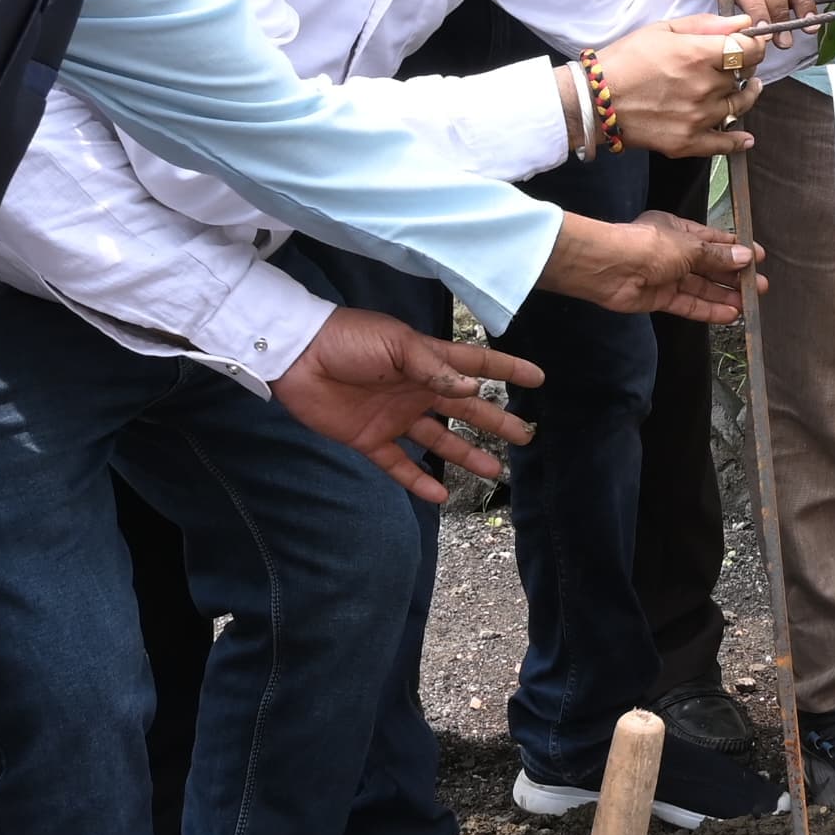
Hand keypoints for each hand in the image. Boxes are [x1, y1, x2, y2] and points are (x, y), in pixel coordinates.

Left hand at [273, 310, 542, 502]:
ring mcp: (395, 417)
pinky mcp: (370, 439)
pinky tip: (441, 495)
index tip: (537, 378)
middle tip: (525, 437)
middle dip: (496, 422)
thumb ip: (435, 368)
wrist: (297, 357)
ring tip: (495, 471)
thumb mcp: (397, 344)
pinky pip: (400, 464)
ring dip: (467, 455)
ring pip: (440, 441)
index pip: (478, 364)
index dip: (508, 369)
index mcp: (428, 361)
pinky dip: (419, 481)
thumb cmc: (350, 340)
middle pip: (466, 409)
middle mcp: (418, 391)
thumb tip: (475, 387)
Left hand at [542, 211, 758, 323]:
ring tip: (750, 303)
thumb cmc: (649, 245)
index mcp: (677, 229)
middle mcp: (673, 252)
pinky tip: (730, 314)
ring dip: (725, 295)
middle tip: (759, 285)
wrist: (609, 267)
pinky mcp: (660, 299)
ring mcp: (666, 276)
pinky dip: (709, 310)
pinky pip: (689, 304)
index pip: (713, 240)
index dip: (736, 249)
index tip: (758, 258)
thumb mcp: (689, 245)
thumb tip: (745, 257)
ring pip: (701, 287)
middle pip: (709, 265)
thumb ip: (717, 256)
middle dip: (734, 275)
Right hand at [585, 15, 765, 154]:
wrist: (593, 100)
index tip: (751, 44)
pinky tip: (746, 138)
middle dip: (743, 68)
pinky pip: (724, 144)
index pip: (749, 50)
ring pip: (738, 106)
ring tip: (747, 90)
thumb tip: (743, 22)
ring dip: (745, 96)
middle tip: (736, 65)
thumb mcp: (663, 30)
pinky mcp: (688, 141)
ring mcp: (698, 117)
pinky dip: (738, 141)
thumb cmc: (625, 59)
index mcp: (699, 55)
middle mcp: (704, 87)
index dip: (755, 45)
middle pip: (744, 76)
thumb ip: (706, 25)